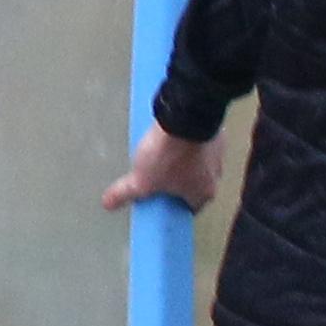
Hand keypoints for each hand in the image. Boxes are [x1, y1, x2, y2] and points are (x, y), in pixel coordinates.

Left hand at [105, 123, 221, 213]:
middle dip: (177, 181)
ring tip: (162, 153)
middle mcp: (214, 176)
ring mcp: (216, 154)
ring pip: (199, 163)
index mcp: (202, 193)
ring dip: (183, 160)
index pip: (190, 208)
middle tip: (158, 175)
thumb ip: (124, 193)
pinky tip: (171, 137)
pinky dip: (188, 142)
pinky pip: (200, 142)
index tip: (162, 201)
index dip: (174, 205)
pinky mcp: (214, 133)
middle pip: (194, 185)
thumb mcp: (140, 180)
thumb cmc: (170, 153)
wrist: (185, 117)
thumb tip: (109, 203)